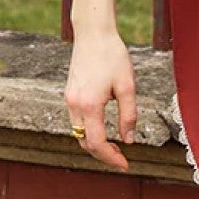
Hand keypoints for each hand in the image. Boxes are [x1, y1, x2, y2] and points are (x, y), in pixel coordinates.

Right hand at [65, 29, 137, 170]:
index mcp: (89, 105)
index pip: (96, 143)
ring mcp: (69, 99)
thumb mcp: (127, 86)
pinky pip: (77, 121)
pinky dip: (89, 131)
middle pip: (84, 142)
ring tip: (114, 146)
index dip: (111, 158)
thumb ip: (128, 115)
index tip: (125, 165)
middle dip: (102, 154)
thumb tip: (129, 140)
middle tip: (122, 159)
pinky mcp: (69, 94)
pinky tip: (103, 129)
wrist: (93, 33)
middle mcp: (74, 105)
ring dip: (94, 144)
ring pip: (78, 133)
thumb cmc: (113, 56)